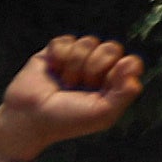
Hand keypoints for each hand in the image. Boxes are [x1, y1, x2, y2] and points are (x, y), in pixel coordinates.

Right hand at [0, 34, 144, 161]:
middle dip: (96, 67)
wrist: (29, 118)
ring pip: (89, 42)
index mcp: (112, 84)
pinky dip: (59, 56)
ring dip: (75, 65)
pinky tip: (52, 70)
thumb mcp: (102, 114)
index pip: (131, 62)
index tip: (105, 85)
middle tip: (81, 86)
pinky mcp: (56, 51)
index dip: (120, 70)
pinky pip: (67, 40)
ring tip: (64, 82)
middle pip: (112, 48)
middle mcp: (98, 68)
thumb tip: (131, 64)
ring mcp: (77, 58)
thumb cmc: (66, 120)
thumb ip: (125, 94)